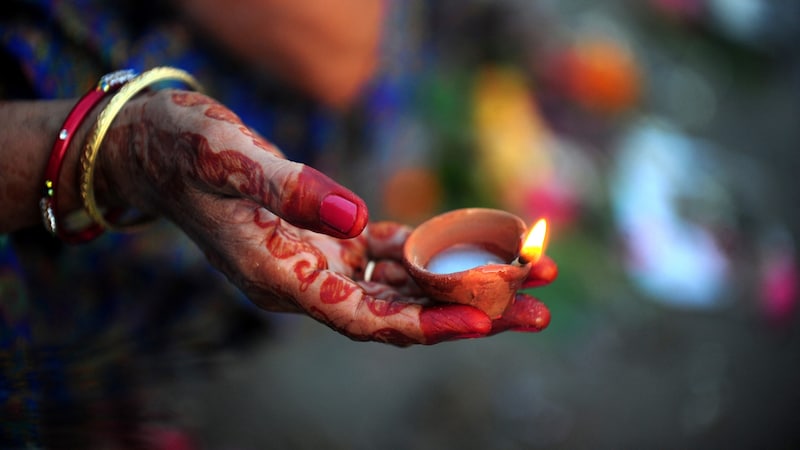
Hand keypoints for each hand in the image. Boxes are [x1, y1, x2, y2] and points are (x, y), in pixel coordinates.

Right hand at [96, 90, 554, 344]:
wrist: (159, 149)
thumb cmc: (184, 152)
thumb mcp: (225, 160)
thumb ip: (289, 188)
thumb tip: (357, 217)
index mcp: (281, 277)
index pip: (364, 317)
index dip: (425, 323)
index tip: (486, 320)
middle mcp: (307, 280)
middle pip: (402, 311)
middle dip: (471, 309)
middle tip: (541, 310)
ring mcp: (322, 260)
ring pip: (407, 283)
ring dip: (466, 278)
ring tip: (533, 273)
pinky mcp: (331, 236)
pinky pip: (394, 250)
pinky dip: (437, 247)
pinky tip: (481, 242)